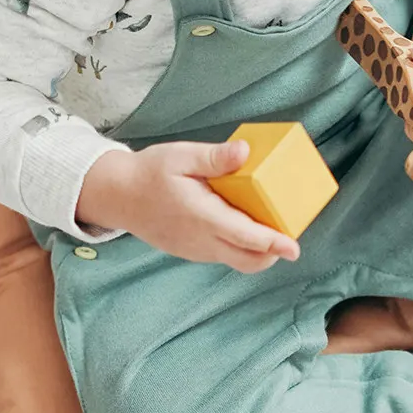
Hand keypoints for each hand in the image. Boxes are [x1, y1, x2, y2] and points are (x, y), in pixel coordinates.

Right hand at [77, 141, 300, 271]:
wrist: (118, 197)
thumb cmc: (149, 173)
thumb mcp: (180, 157)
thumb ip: (214, 158)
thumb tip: (245, 151)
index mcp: (202, 217)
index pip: (246, 237)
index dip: (273, 243)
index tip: (294, 247)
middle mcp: (202, 241)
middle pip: (248, 260)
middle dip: (273, 253)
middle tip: (289, 235)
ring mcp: (197, 251)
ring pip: (238, 261)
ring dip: (258, 251)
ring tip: (271, 228)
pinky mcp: (193, 252)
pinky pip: (224, 255)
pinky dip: (241, 247)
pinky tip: (246, 225)